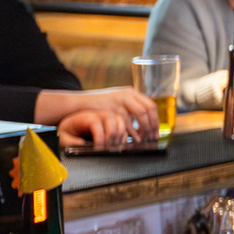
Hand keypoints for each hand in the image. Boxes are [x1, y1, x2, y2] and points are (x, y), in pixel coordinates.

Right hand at [42, 87, 158, 148]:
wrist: (77, 104)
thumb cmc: (98, 105)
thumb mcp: (116, 101)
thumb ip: (129, 106)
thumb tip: (146, 120)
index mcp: (131, 92)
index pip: (150, 106)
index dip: (156, 120)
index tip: (157, 131)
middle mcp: (127, 95)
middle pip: (148, 110)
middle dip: (152, 126)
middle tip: (152, 138)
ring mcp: (119, 101)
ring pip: (139, 117)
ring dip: (143, 130)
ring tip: (143, 140)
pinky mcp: (112, 109)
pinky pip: (126, 123)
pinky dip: (131, 133)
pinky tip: (132, 140)